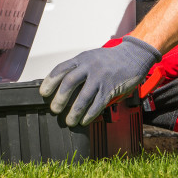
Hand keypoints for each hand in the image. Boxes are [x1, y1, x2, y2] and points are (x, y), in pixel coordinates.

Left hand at [39, 36, 161, 125]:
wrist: (134, 55)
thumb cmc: (110, 59)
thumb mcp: (91, 58)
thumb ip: (78, 69)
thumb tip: (62, 87)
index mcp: (82, 59)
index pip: (61, 69)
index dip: (50, 82)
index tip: (43, 93)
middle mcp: (90, 67)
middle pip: (70, 83)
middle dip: (60, 98)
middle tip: (54, 110)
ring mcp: (101, 77)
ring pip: (84, 97)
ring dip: (74, 111)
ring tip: (69, 121)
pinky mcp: (111, 88)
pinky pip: (98, 104)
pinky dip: (89, 114)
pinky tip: (84, 121)